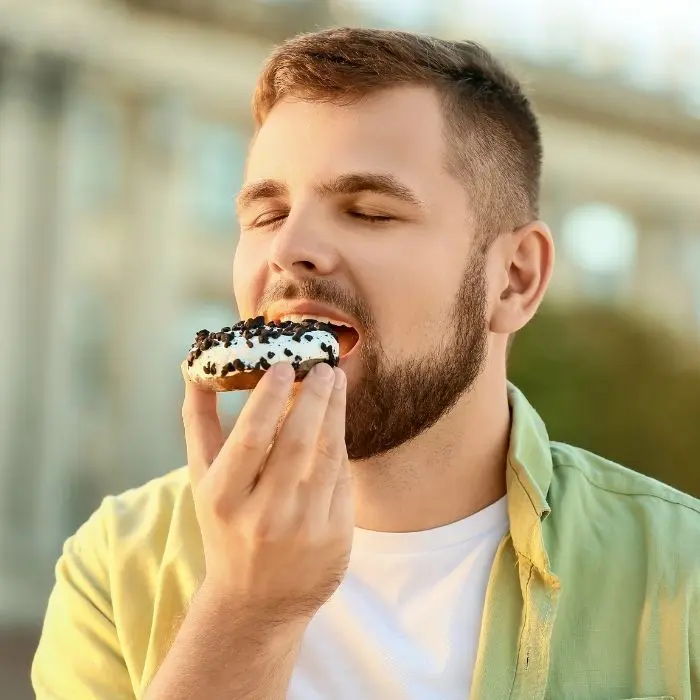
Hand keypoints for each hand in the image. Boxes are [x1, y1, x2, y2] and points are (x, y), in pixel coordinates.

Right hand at [181, 361, 352, 627]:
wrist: (254, 602)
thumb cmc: (225, 525)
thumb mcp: (202, 479)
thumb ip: (198, 422)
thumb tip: (195, 365)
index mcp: (223, 498)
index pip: (251, 438)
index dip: (269, 398)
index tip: (284, 365)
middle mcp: (263, 516)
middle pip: (297, 442)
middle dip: (313, 397)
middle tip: (323, 366)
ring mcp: (303, 529)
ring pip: (327, 456)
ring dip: (335, 412)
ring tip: (335, 382)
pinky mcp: (335, 538)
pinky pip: (343, 479)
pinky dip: (340, 446)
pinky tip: (336, 422)